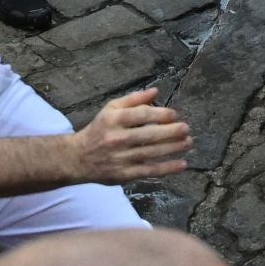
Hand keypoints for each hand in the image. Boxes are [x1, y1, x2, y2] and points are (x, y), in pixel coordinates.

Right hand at [71, 89, 192, 183]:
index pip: (141, 115)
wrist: (76, 158)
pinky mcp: (123, 174)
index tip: (174, 114)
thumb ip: (133, 99)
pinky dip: (167, 169)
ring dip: (173, 148)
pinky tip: (182, 165)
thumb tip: (156, 91)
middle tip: (186, 128)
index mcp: (113, 120)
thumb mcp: (110, 109)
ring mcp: (120, 158)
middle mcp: (116, 139)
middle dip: (171, 132)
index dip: (160, 114)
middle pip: (149, 135)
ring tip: (188, 142)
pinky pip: (149, 171)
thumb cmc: (99, 130)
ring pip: (151, 153)